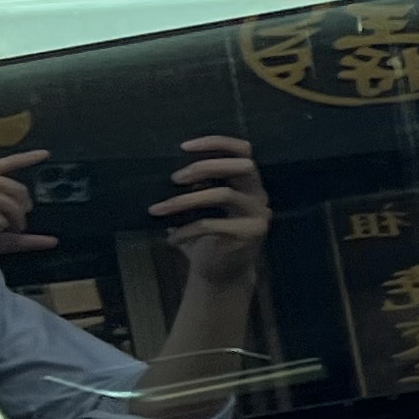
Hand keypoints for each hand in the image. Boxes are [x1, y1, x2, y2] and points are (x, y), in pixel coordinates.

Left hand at [152, 137, 268, 284]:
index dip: (216, 142)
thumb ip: (195, 188)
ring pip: (223, 195)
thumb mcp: (202, 208)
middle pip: (242, 166)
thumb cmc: (207, 238)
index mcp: (248, 184)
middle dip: (206, 167)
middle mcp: (259, 195)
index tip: (184, 147)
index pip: (243, 150)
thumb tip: (161, 168)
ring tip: (159, 209)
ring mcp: (257, 215)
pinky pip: (212, 224)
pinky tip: (170, 238)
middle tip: (175, 178)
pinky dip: (186, 230)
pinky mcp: (249, 234)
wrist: (222, 275)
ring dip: (185, 200)